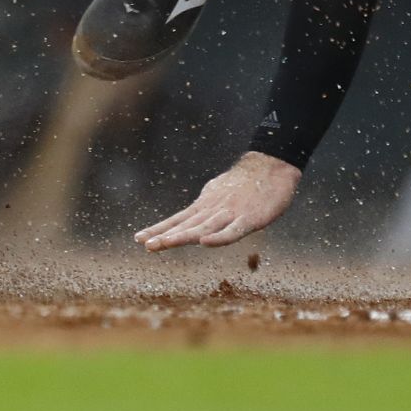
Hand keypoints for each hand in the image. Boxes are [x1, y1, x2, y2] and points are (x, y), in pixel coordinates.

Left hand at [136, 152, 301, 250]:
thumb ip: (206, 211)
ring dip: (183, 236)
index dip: (160, 229)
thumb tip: (193, 223)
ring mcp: (230, 213)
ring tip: (164, 243)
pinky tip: (205, 243)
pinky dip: (219, 237)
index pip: (178, 220)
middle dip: (165, 235)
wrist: (271, 166)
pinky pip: (233, 230)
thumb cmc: (245, 183)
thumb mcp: (219, 195)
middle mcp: (213, 209)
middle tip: (145, 244)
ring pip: (204, 227)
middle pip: (186, 225)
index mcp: (205, 205)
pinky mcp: (250, 218)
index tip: (139, 238)